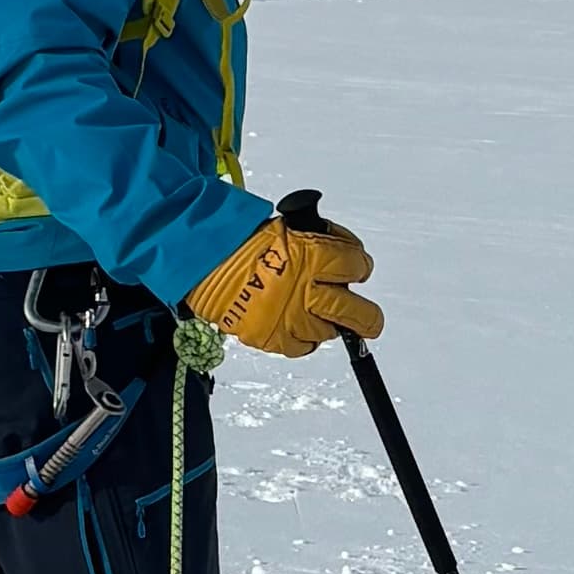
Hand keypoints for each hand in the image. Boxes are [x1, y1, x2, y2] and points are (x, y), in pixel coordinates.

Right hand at [184, 210, 380, 355]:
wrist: (202, 259)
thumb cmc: (242, 239)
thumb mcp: (289, 227)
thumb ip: (320, 243)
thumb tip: (345, 257)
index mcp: (311, 255)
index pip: (355, 265)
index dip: (360, 266)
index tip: (358, 268)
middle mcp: (304, 290)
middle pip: (354, 312)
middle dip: (367, 317)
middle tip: (371, 320)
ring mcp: (289, 317)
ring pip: (328, 331)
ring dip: (330, 323)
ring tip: (322, 315)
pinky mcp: (271, 337)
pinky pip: (301, 346)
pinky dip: (304, 339)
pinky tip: (302, 326)